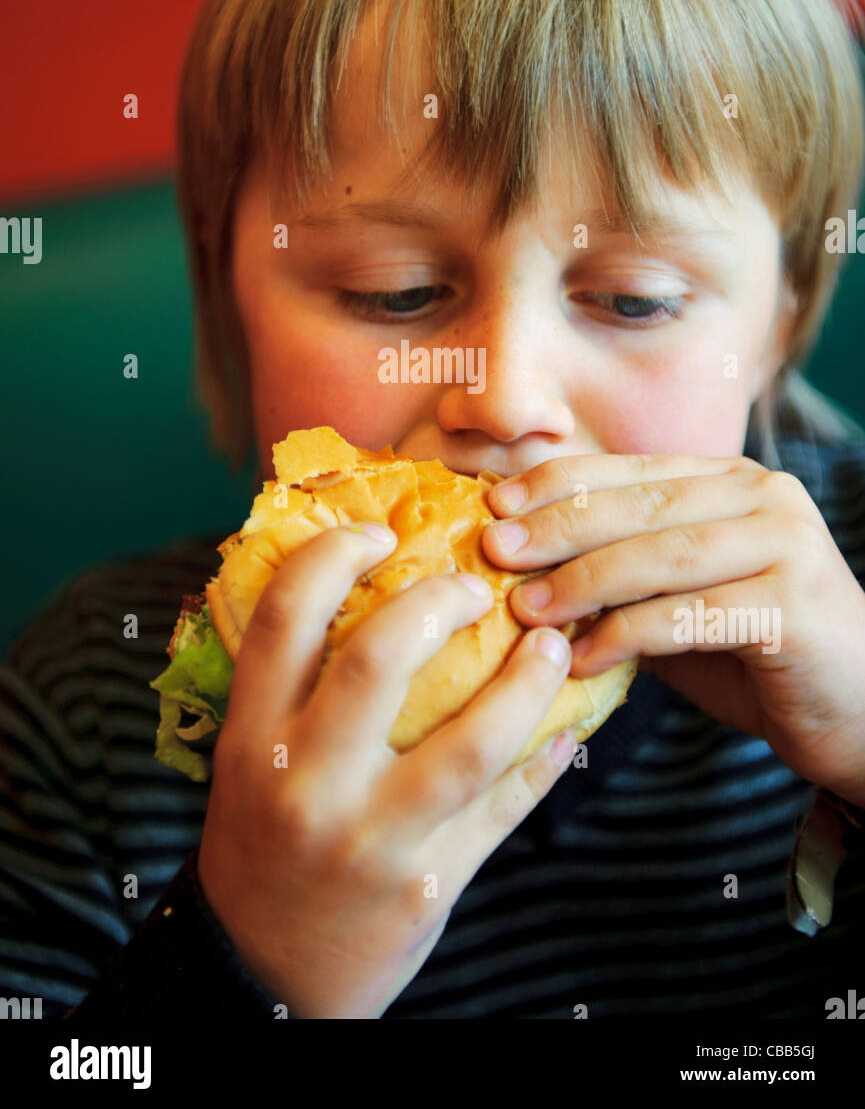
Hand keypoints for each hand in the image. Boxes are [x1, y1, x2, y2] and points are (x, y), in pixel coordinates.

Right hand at [197, 523, 578, 1018]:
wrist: (262, 976)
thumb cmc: (259, 844)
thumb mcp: (248, 762)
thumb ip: (290, 687)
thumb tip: (361, 584)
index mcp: (252, 738)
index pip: (284, 617)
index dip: (333, 554)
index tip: (378, 532)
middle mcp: (307, 782)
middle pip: (380, 658)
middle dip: (440, 602)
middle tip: (477, 584)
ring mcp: (373, 837)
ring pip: (471, 741)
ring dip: (527, 681)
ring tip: (553, 644)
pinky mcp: (430, 885)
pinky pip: (506, 808)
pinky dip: (547, 760)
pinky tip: (569, 726)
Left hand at [481, 453, 864, 810]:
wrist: (856, 714)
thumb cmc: (754, 656)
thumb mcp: (677, 603)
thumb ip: (622, 579)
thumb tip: (522, 571)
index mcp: (732, 483)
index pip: (632, 469)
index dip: (558, 482)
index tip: (494, 503)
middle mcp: (765, 497)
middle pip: (642, 503)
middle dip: (558, 526)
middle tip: (495, 549)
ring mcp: (788, 545)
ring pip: (665, 554)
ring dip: (585, 580)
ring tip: (526, 609)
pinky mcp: (796, 605)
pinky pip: (694, 614)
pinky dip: (629, 635)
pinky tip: (581, 658)